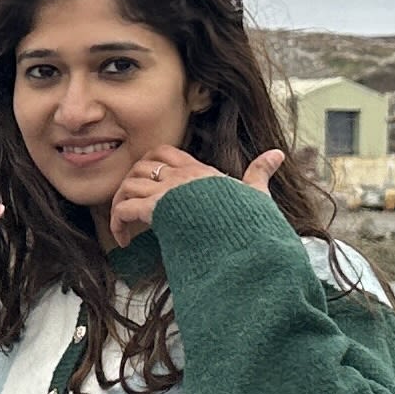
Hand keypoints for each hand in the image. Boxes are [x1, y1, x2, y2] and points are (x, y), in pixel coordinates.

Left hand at [106, 146, 282, 249]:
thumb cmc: (250, 221)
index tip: (148, 188)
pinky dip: (118, 222)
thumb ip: (259, 173)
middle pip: (139, 166)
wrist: (245, 240)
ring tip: (124, 227)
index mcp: (200, 171)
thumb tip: (277, 154)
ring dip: (120, 205)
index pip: (164, 153)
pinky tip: (123, 240)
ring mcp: (168, 192)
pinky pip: (124, 208)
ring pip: (128, 186)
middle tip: (130, 209)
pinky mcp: (157, 210)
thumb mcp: (256, 193)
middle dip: (130, 186)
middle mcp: (181, 177)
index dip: (149, 165)